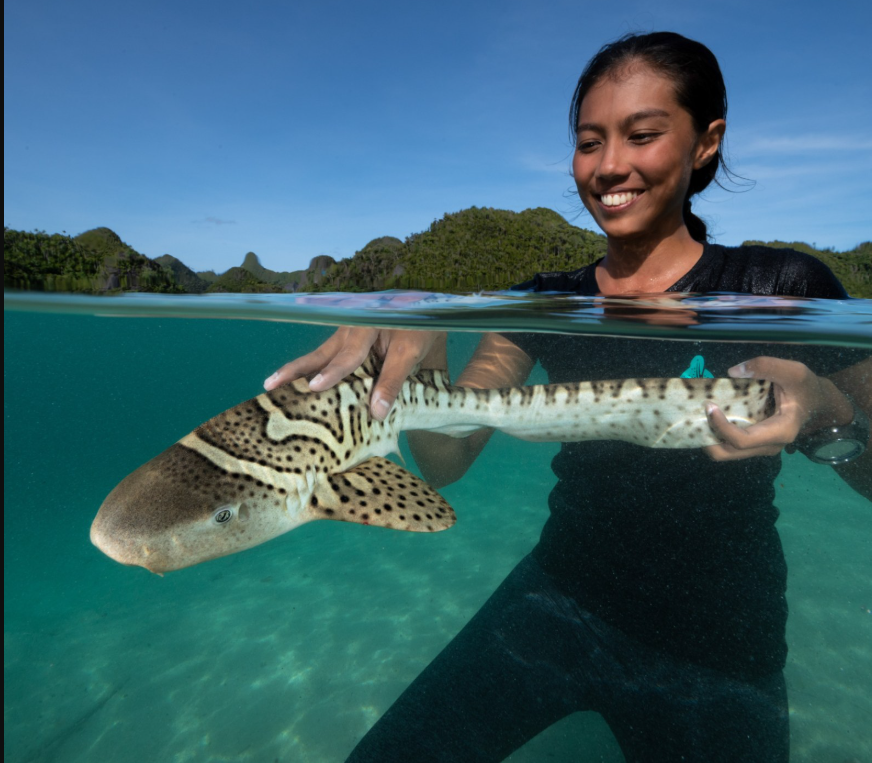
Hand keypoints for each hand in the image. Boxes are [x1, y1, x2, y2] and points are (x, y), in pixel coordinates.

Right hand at [263, 327, 443, 420]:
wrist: (422, 307)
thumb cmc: (418, 327)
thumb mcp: (412, 352)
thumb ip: (393, 381)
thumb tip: (376, 413)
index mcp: (367, 327)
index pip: (348, 355)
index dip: (332, 373)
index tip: (314, 387)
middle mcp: (351, 330)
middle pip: (320, 354)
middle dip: (295, 370)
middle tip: (270, 385)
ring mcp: (346, 335)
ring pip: (318, 356)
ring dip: (296, 370)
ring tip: (271, 384)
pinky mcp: (345, 342)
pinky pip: (325, 357)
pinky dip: (310, 370)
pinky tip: (297, 384)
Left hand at [704, 356, 853, 460]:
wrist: (818, 403)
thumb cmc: (806, 388)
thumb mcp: (794, 371)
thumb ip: (766, 366)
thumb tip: (733, 371)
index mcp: (780, 432)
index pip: (741, 440)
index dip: (720, 426)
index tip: (709, 405)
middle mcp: (768, 446)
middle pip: (726, 453)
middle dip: (706, 436)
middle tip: (697, 413)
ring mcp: (760, 447)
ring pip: (725, 451)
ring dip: (708, 435)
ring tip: (699, 413)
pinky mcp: (753, 442)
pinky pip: (728, 444)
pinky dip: (715, 432)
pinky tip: (710, 414)